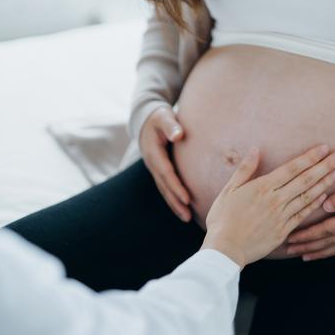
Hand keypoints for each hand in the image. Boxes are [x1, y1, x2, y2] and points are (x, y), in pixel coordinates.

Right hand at [139, 105, 191, 221]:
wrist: (146, 120)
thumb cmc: (159, 117)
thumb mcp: (164, 117)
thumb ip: (171, 125)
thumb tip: (179, 135)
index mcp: (154, 152)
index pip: (166, 173)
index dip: (176, 186)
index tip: (187, 199)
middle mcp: (152, 164)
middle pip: (164, 186)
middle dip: (175, 202)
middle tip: (188, 216)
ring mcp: (154, 169)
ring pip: (164, 190)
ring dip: (174, 204)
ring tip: (187, 218)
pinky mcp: (159, 171)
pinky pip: (165, 187)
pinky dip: (173, 198)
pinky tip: (183, 208)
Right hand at [201, 144, 334, 267]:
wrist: (225, 248)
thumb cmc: (223, 218)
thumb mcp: (229, 190)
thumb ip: (245, 169)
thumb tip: (256, 150)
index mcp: (262, 187)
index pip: (292, 168)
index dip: (310, 157)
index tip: (324, 148)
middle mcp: (276, 200)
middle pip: (305, 179)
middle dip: (325, 165)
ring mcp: (281, 216)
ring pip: (308, 196)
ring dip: (325, 182)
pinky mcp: (284, 230)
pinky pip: (303, 214)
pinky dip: (315, 203)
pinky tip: (325, 195)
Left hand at [286, 173, 334, 260]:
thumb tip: (325, 205)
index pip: (327, 230)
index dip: (308, 234)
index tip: (292, 236)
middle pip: (328, 242)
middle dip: (307, 246)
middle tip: (288, 248)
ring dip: (317, 252)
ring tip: (300, 255)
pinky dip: (330, 252)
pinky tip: (321, 253)